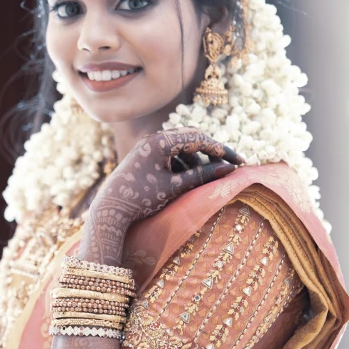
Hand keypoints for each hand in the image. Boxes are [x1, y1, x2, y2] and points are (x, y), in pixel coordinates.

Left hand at [80, 127, 243, 264]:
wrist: (109, 210)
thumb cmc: (142, 198)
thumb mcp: (175, 187)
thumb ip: (201, 176)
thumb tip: (228, 169)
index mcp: (160, 141)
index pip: (199, 139)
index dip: (221, 151)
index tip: (238, 162)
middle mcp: (153, 139)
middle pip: (190, 138)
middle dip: (210, 152)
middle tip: (228, 165)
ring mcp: (147, 146)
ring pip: (180, 146)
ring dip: (195, 159)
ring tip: (206, 176)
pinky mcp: (144, 156)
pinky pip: (169, 154)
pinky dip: (182, 164)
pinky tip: (187, 178)